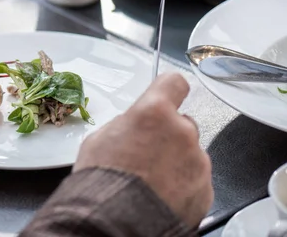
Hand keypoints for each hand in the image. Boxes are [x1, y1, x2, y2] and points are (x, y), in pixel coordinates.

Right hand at [73, 73, 212, 227]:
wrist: (115, 222)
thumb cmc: (103, 182)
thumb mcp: (99, 139)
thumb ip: (125, 125)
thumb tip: (132, 127)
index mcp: (154, 112)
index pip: (174, 83)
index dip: (168, 89)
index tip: (167, 94)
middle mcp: (182, 132)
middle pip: (182, 123)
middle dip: (168, 134)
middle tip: (146, 152)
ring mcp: (197, 162)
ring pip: (190, 153)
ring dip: (175, 161)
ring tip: (151, 180)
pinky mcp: (205, 190)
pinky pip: (196, 179)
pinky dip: (183, 185)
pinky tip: (160, 194)